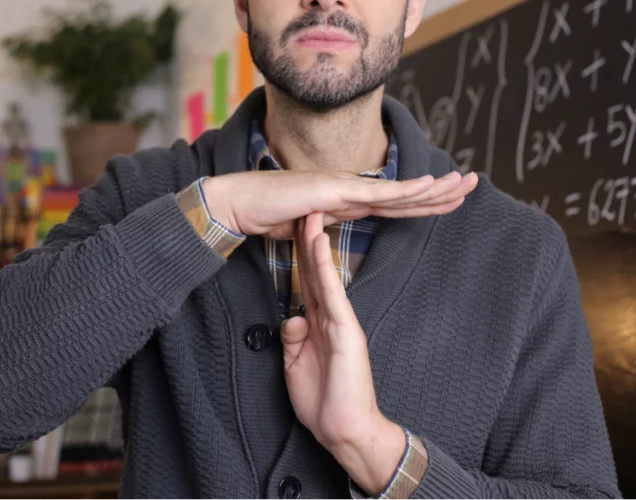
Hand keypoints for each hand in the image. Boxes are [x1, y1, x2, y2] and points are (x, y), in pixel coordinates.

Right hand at [203, 169, 476, 239]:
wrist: (238, 203)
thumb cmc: (263, 215)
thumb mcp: (302, 230)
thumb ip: (320, 231)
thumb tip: (324, 238)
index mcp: (345, 202)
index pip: (393, 204)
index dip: (422, 202)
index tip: (449, 198)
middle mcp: (350, 191)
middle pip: (404, 193)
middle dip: (440, 189)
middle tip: (474, 181)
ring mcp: (343, 187)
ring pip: (398, 190)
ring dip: (433, 187)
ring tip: (464, 181)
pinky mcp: (334, 191)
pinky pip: (376, 193)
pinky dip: (405, 190)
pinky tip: (428, 185)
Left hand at [280, 212, 408, 494]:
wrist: (346, 430)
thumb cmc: (324, 402)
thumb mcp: (297, 365)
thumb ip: (294, 339)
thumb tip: (291, 316)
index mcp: (319, 323)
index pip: (306, 280)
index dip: (297, 254)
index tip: (288, 227)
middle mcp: (332, 316)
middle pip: (315, 270)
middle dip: (307, 239)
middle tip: (301, 205)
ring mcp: (341, 321)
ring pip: (324, 274)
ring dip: (315, 243)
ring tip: (309, 212)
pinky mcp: (347, 330)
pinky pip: (332, 292)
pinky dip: (323, 267)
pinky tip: (318, 244)